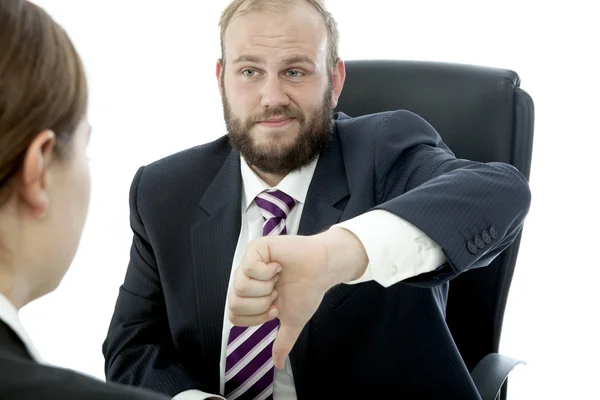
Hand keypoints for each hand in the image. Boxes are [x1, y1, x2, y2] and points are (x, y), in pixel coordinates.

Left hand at [227, 227, 367, 368]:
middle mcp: (245, 279)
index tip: (275, 309)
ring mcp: (249, 263)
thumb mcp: (292, 320)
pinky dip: (268, 271)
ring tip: (278, 279)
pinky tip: (279, 266)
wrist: (323, 269)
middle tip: (277, 293)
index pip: (234, 316)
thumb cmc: (308, 291)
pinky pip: (250, 268)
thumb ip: (283, 342)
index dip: (256, 317)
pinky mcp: (256, 248)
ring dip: (266, 287)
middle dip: (262, 303)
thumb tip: (278, 365)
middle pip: (234, 302)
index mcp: (249, 296)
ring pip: (241, 286)